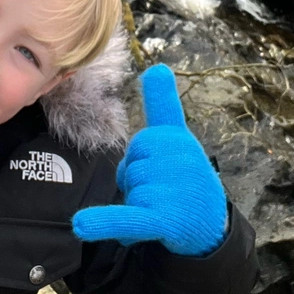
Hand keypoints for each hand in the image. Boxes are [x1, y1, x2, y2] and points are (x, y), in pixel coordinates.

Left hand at [71, 65, 227, 256]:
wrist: (211, 224)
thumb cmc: (188, 175)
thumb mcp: (179, 136)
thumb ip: (163, 104)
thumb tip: (156, 68)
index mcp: (177, 138)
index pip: (145, 138)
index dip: (149, 143)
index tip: (159, 94)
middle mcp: (177, 159)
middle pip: (130, 164)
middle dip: (139, 179)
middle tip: (165, 189)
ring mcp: (170, 189)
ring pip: (130, 190)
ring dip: (140, 202)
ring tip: (165, 207)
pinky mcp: (162, 220)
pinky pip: (126, 218)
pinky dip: (105, 223)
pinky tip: (82, 225)